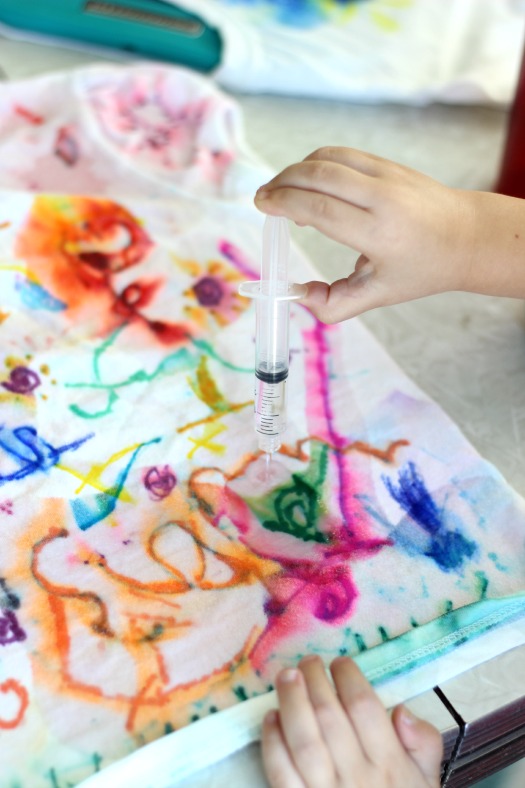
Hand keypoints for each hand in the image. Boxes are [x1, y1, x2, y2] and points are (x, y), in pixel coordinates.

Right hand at [254, 147, 524, 322]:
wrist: (467, 236)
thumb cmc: (421, 269)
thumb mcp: (379, 295)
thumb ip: (334, 304)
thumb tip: (298, 296)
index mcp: (379, 234)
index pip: (320, 208)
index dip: (284, 203)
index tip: (263, 205)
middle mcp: (383, 199)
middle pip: (319, 175)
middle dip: (282, 182)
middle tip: (262, 197)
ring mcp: (387, 175)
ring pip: (328, 158)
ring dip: (296, 170)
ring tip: (281, 191)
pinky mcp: (388, 164)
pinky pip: (342, 155)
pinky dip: (316, 164)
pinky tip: (306, 183)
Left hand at [261, 656, 442, 787]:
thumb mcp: (426, 782)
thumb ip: (424, 744)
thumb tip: (401, 711)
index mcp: (389, 765)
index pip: (364, 707)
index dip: (348, 678)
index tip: (340, 663)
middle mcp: (357, 777)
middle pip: (329, 716)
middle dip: (315, 680)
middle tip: (308, 662)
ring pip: (303, 739)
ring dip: (291, 701)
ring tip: (286, 675)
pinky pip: (281, 771)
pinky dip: (272, 741)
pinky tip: (270, 717)